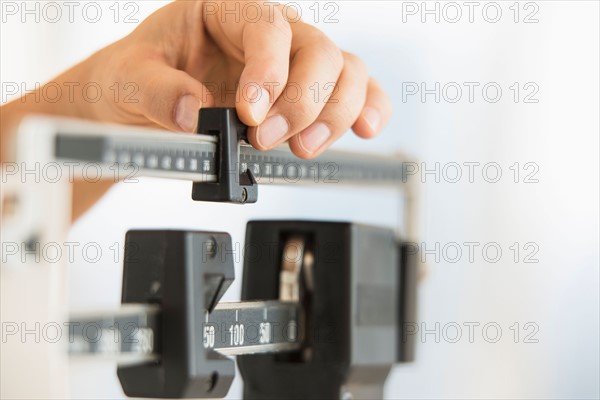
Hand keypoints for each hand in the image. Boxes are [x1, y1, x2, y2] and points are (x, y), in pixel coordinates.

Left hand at [90, 1, 391, 157]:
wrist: (145, 101)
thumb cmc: (141, 76)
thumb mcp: (128, 78)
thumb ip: (157, 91)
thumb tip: (193, 112)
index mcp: (227, 10)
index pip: (266, 26)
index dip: (268, 70)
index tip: (249, 113)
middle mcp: (271, 32)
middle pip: (318, 51)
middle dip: (300, 102)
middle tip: (266, 141)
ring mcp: (295, 62)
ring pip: (345, 72)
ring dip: (334, 114)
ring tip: (303, 148)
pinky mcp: (309, 92)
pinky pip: (355, 92)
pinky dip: (366, 110)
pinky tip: (364, 129)